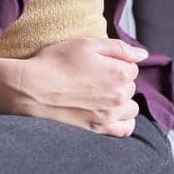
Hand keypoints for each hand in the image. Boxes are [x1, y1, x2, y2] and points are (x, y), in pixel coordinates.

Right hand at [13, 37, 147, 136]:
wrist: (31, 88)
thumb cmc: (55, 63)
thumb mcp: (86, 44)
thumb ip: (118, 48)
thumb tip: (142, 55)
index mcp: (119, 72)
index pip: (131, 67)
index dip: (115, 63)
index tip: (98, 63)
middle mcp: (120, 95)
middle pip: (130, 86)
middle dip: (117, 81)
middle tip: (93, 77)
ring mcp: (111, 114)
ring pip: (131, 107)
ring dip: (122, 101)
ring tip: (101, 95)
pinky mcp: (100, 129)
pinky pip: (125, 129)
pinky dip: (123, 121)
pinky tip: (110, 113)